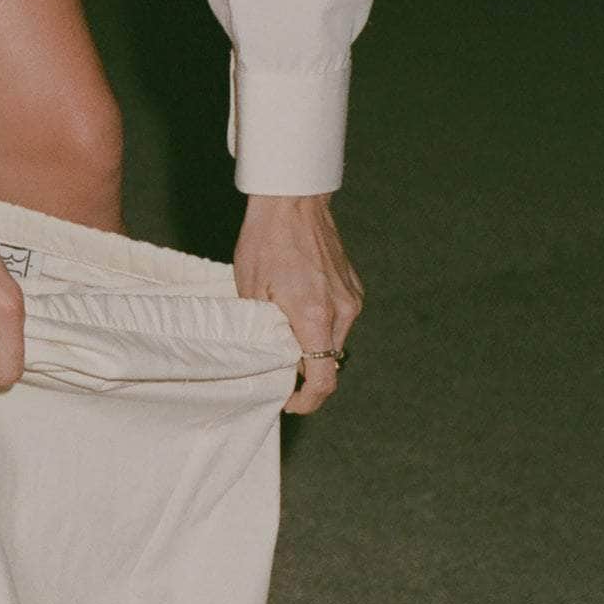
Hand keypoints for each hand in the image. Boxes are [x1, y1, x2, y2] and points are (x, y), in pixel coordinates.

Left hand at [233, 193, 363, 413]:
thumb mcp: (251, 292)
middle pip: (328, 362)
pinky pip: (338, 319)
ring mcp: (351, 297)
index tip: (289, 403)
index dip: (307, 400)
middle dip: (304, 372)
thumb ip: (265, 331)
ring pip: (333, 341)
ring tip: (282, 331)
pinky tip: (295, 308)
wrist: (292, 201)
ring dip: (311, 346)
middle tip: (275, 367)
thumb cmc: (265, 241)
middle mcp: (342, 311)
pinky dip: (319, 325)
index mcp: (315, 316)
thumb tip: (271, 360)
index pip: (323, 378)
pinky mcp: (352, 287)